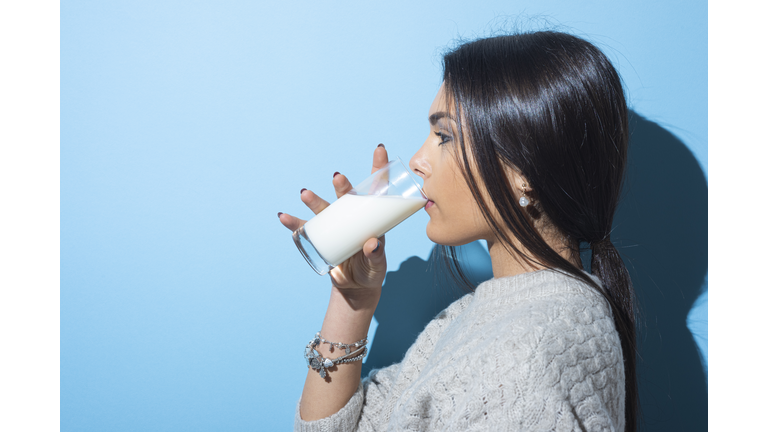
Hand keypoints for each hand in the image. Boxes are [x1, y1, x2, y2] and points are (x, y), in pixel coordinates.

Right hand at [278, 145, 388, 290]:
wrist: (355, 287)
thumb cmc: (371, 270)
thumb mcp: (377, 265)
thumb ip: (376, 255)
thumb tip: (371, 243)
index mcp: (370, 217)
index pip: (375, 189)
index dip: (378, 168)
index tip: (379, 149)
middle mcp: (351, 216)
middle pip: (345, 196)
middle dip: (341, 186)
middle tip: (337, 178)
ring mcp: (334, 225)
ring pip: (323, 209)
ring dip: (313, 200)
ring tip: (305, 194)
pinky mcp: (319, 238)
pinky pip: (304, 228)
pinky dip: (293, 222)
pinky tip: (284, 217)